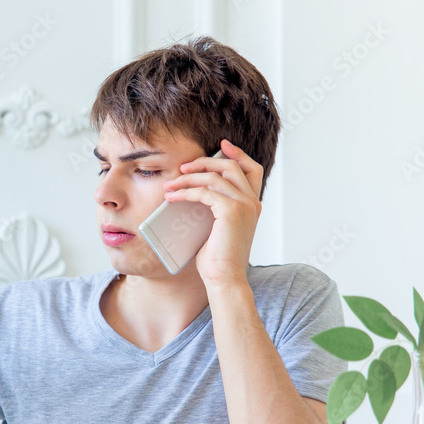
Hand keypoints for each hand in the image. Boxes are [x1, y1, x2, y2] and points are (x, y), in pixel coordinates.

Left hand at [161, 140, 262, 287]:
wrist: (225, 279)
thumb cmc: (218, 258)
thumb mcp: (218, 227)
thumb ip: (215, 207)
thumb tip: (193, 192)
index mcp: (252, 205)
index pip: (252, 169)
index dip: (238, 154)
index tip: (222, 145)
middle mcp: (252, 202)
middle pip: (231, 166)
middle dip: (205, 162)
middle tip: (183, 167)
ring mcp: (244, 205)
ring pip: (214, 177)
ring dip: (188, 177)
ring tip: (170, 184)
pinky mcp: (231, 211)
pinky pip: (204, 192)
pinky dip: (186, 191)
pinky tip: (172, 196)